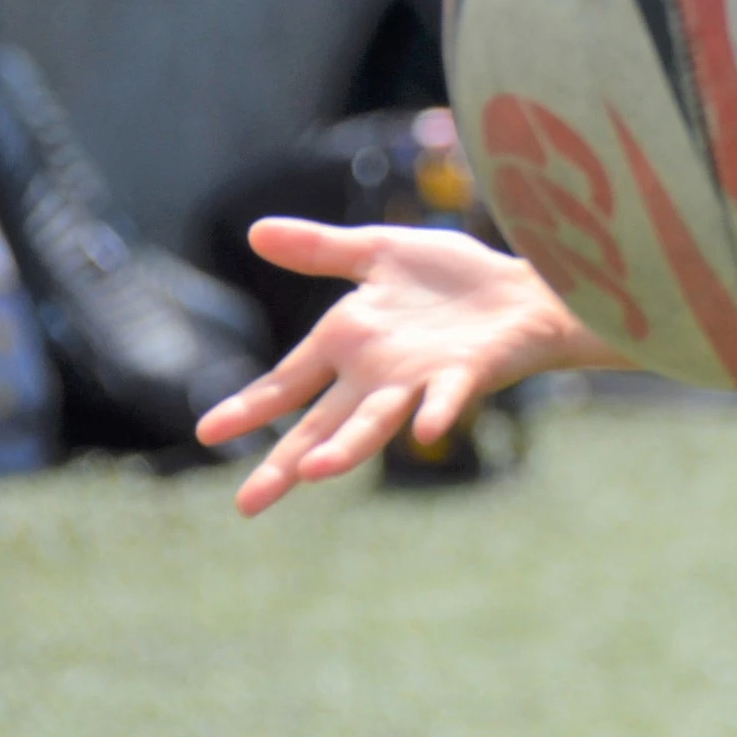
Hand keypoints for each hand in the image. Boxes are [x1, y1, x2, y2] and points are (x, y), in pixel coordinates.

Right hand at [196, 218, 620, 515]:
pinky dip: (436, 412)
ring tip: (313, 475)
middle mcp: (377, 372)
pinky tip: (424, 431)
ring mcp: (420, 378)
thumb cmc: (456, 278)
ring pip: (375, 420)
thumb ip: (321, 249)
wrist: (527, 285)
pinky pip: (447, 397)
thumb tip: (255, 231)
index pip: (289, 382)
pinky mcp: (465, 372)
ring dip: (347, 446)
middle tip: (249, 505)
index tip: (209, 433)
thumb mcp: (379, 252)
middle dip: (287, 462)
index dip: (252, 406)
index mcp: (349, 343)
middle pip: (323, 424)